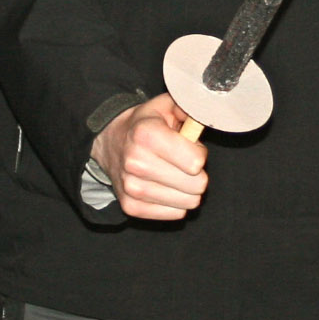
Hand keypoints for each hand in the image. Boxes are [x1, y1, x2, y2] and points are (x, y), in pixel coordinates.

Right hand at [91, 94, 207, 219]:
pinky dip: (176, 202)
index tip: (188, 146)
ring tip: (173, 173)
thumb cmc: (146, 125)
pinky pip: (176, 213)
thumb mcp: (166, 106)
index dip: (199, 153)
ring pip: (189, 202)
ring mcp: (132, 188)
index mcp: (146, 135)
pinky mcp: (132, 207)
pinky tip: (165, 187)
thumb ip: (190, 107)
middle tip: (182, 162)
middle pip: (196, 185)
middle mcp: (136, 163)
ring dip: (187, 189)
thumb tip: (206, 116)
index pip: (196, 162)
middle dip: (197, 173)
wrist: (111, 142)